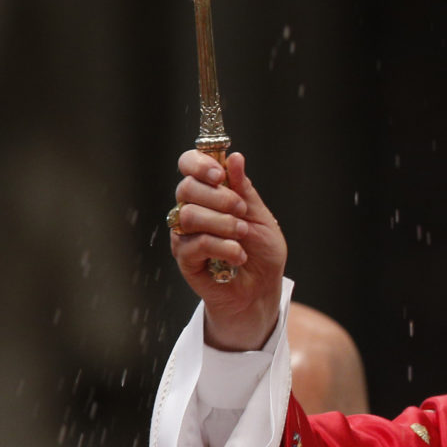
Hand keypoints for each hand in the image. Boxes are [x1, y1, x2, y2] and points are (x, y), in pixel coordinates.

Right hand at [170, 150, 286, 350]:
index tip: (219, 173)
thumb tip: (235, 157)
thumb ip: (245, 189)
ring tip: (242, 236)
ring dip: (222, 223)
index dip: (199, 163)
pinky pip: (195, 243)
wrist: (261, 289)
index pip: (189, 165)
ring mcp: (186, 234)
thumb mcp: (261, 216)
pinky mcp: (185, 258)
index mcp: (210, 193)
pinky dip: (222, 247)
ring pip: (189, 215)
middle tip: (241, 210)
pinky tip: (238, 256)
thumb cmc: (261, 252)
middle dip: (219, 197)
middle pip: (186, 188)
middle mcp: (193, 209)